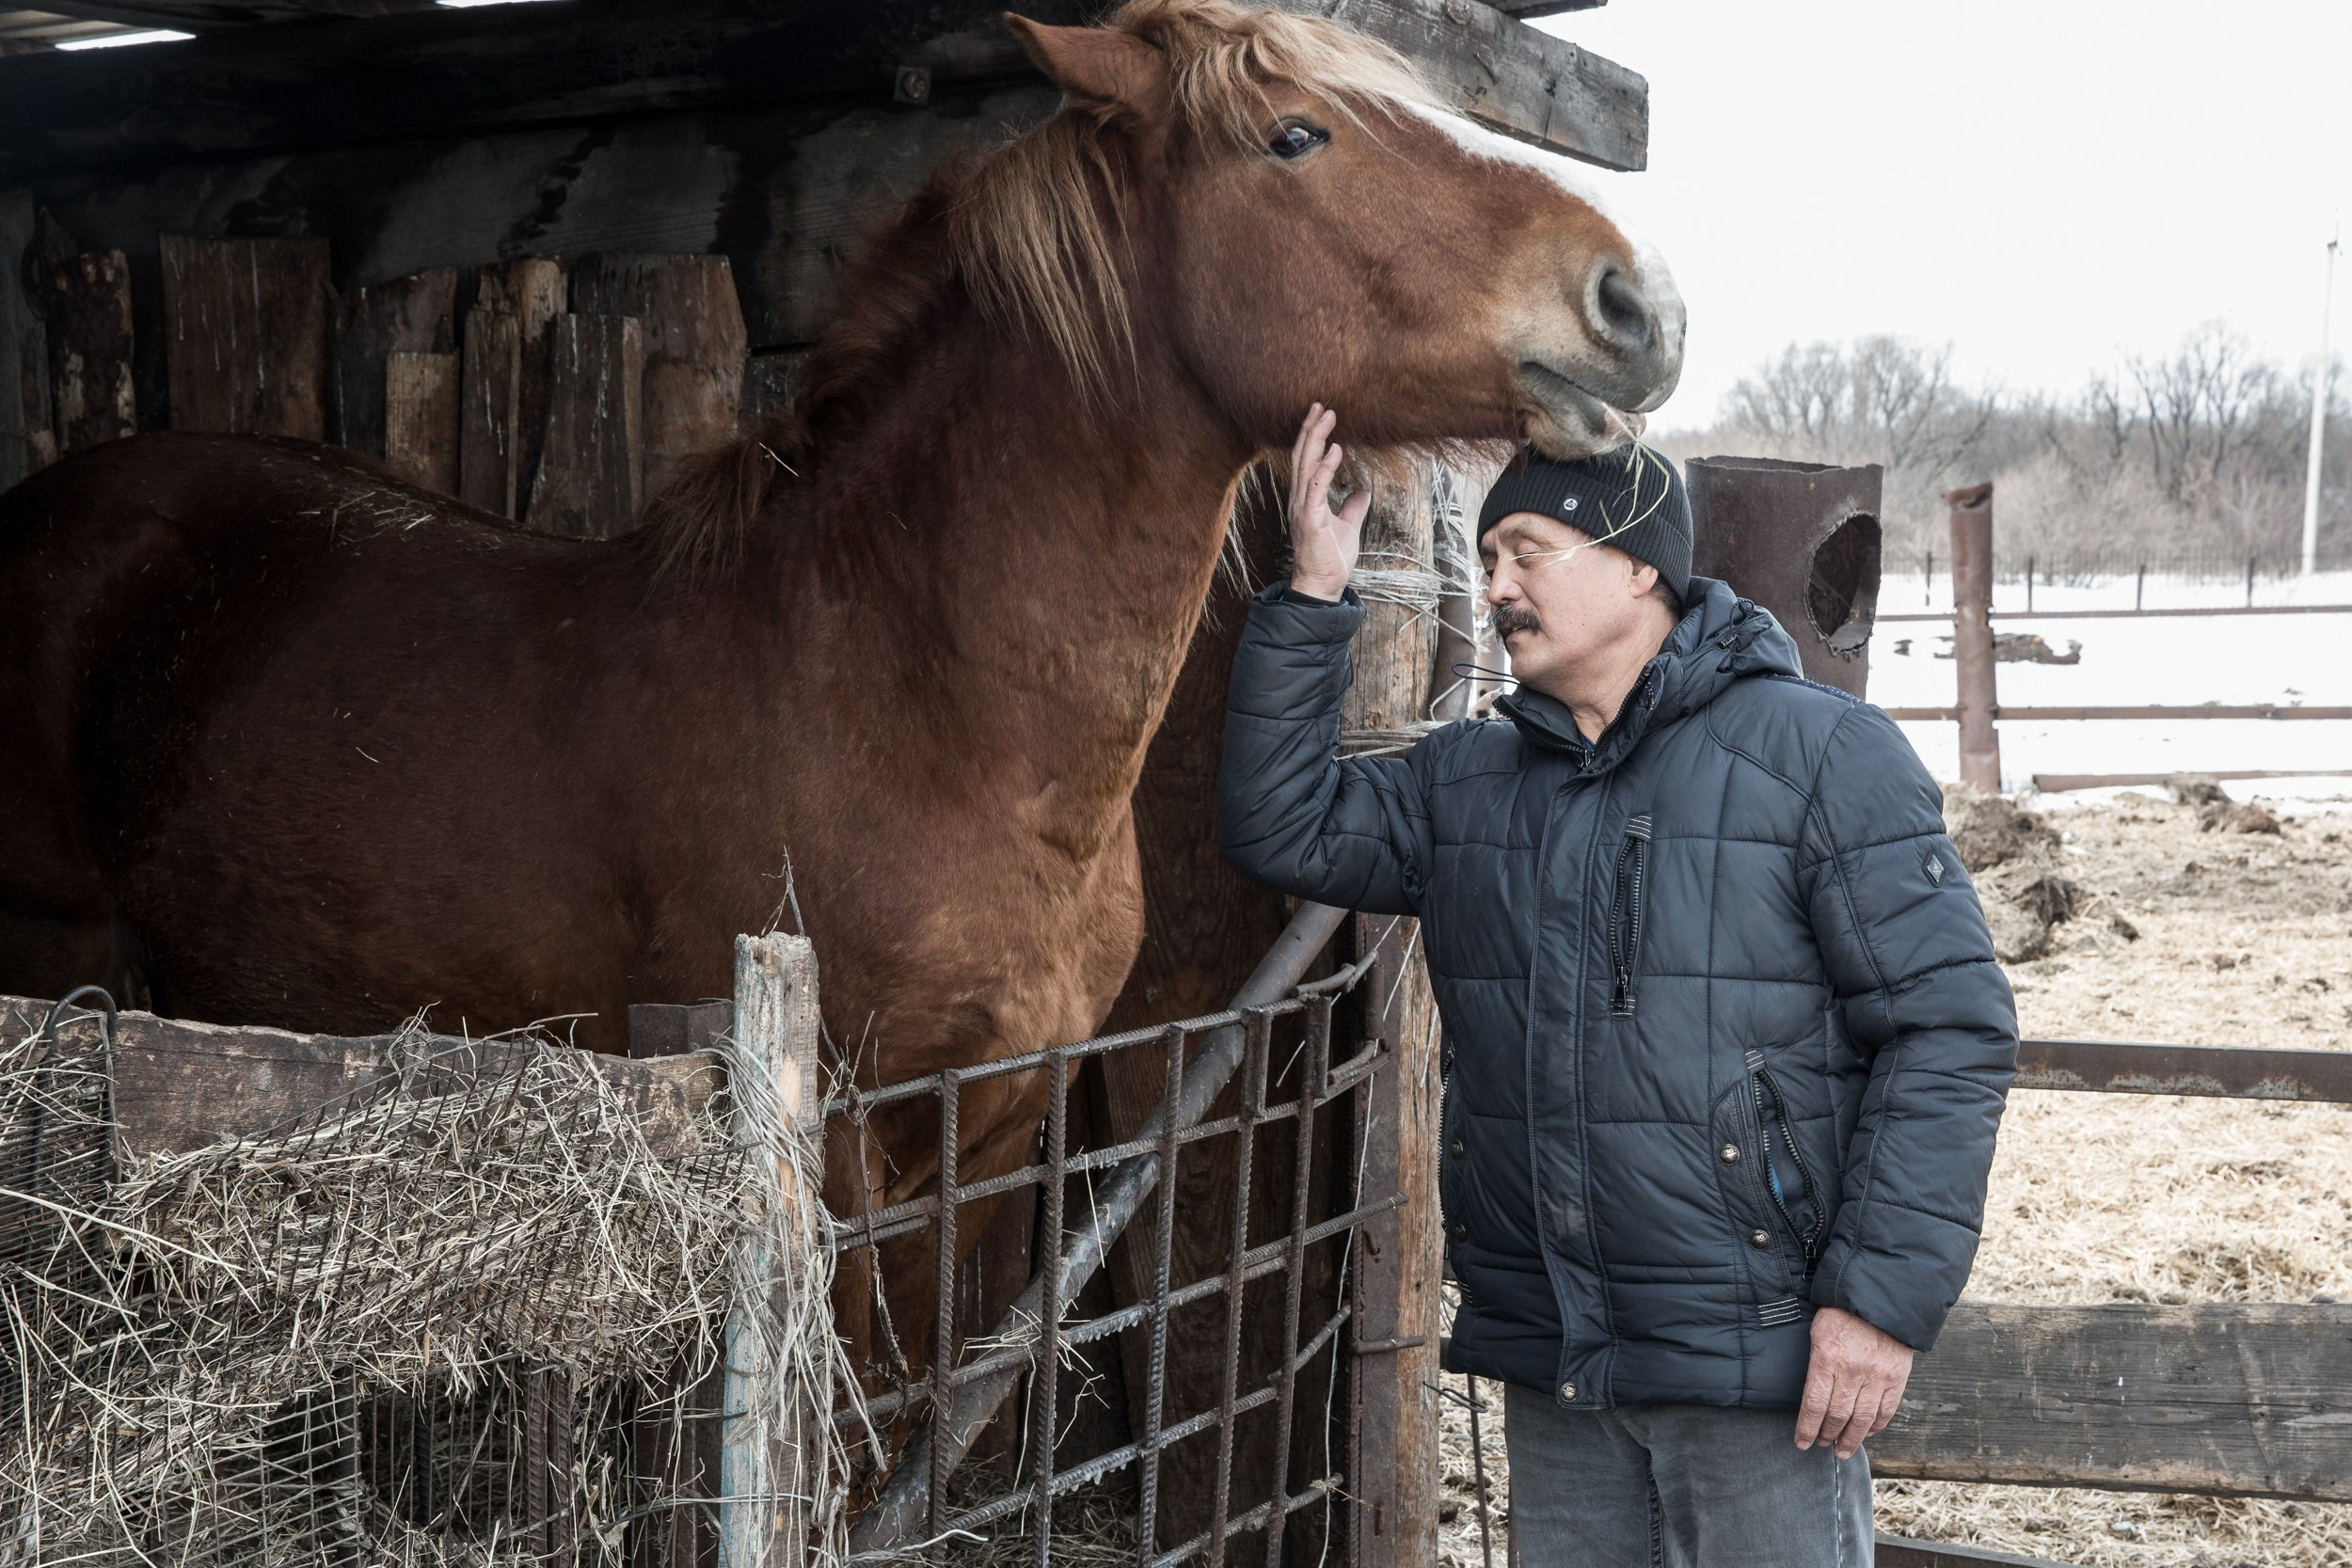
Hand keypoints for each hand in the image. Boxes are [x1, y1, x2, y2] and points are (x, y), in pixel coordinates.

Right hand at [1286, 403, 1370, 600]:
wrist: (1323, 585)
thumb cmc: (1331, 559)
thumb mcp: (1348, 527)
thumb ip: (1353, 508)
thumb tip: (1363, 492)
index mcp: (1306, 500)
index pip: (1306, 462)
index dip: (1312, 437)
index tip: (1321, 415)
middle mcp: (1300, 500)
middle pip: (1302, 456)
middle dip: (1311, 429)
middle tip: (1321, 405)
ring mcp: (1303, 508)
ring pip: (1306, 465)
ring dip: (1316, 439)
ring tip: (1326, 415)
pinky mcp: (1309, 519)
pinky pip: (1316, 487)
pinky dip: (1325, 467)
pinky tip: (1336, 449)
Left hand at [1794, 1306, 1913, 1458]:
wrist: (1879, 1298)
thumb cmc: (1841, 1313)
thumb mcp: (1817, 1332)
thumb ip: (1816, 1363)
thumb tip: (1811, 1396)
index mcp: (1827, 1358)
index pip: (1814, 1404)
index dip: (1806, 1428)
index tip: (1801, 1443)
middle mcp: (1853, 1371)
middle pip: (1837, 1415)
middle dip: (1827, 1435)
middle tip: (1821, 1444)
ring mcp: (1877, 1376)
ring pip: (1862, 1419)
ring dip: (1851, 1440)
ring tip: (1842, 1451)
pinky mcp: (1896, 1377)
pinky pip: (1886, 1410)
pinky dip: (1875, 1426)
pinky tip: (1865, 1433)